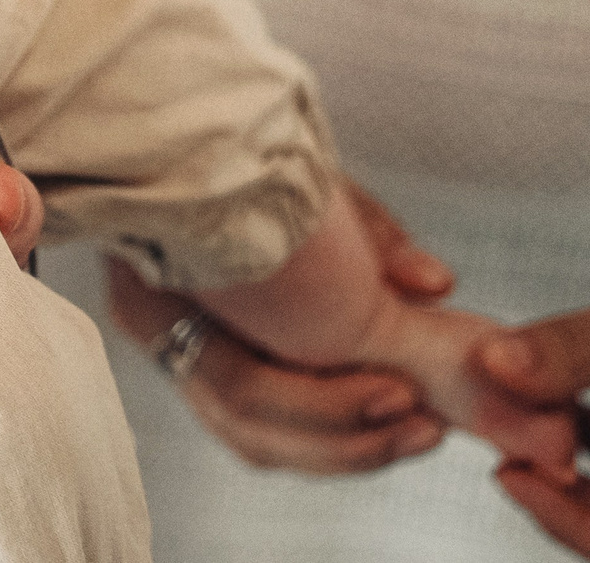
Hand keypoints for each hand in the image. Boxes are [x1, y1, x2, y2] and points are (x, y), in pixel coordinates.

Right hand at [108, 181, 458, 473]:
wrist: (182, 140)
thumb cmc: (236, 154)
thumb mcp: (302, 182)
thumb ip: (370, 235)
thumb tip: (435, 284)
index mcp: (156, 286)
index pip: (242, 385)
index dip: (327, 405)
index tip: (403, 392)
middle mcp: (155, 329)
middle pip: (249, 426)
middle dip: (348, 440)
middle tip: (424, 425)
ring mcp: (171, 351)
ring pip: (253, 439)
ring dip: (343, 449)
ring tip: (415, 431)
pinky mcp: (198, 364)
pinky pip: (256, 427)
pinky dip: (321, 434)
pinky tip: (378, 423)